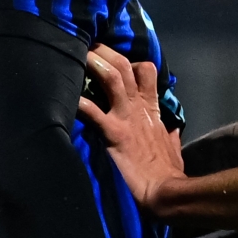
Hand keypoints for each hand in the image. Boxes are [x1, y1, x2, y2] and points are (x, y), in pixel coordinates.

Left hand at [79, 44, 184, 208]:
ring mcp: (126, 118)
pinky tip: (65, 97)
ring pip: (113, 78)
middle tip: (87, 45)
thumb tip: (170, 127)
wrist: (164, 193)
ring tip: (79, 52)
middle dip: (106, 52)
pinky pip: (94, 113)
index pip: (146, 71)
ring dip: (96, 63)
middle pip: (125, 66)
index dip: (130, 60)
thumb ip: (168, 132)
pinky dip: (80, 104)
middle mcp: (139, 108)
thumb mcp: (172, 146)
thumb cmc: (166, 173)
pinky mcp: (114, 135)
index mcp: (152, 109)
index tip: (113, 57)